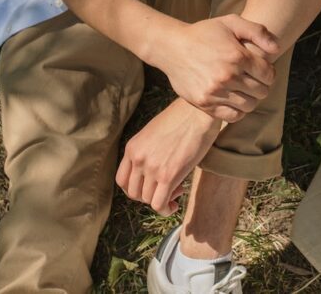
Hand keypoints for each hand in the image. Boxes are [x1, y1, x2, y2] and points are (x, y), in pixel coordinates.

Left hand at [115, 98, 219, 214]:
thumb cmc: (182, 119)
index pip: (122, 181)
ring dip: (161, 200)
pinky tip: (175, 203)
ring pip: (147, 200)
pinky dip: (166, 209)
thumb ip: (147, 151)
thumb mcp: (154, 133)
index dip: (135, 189)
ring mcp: (152, 168)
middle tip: (166, 190)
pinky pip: (159, 204)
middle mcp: (138, 159)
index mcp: (132, 148)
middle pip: (134, 193)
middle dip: (149, 196)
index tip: (149, 187)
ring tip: (176, 190)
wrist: (198, 111)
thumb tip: (153, 171)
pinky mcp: (168, 176)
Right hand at [148, 15, 278, 122]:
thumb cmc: (204, 33)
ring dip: (251, 98)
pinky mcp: (205, 103)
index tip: (261, 70)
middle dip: (262, 86)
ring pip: (249, 106)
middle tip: (253, 79)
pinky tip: (234, 99)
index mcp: (237, 56)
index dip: (269, 72)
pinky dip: (238, 111)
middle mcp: (227, 76)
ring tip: (244, 89)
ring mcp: (215, 92)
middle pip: (262, 92)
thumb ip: (258, 31)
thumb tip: (277, 49)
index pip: (268, 74)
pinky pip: (233, 116)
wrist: (172, 47)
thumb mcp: (231, 22)